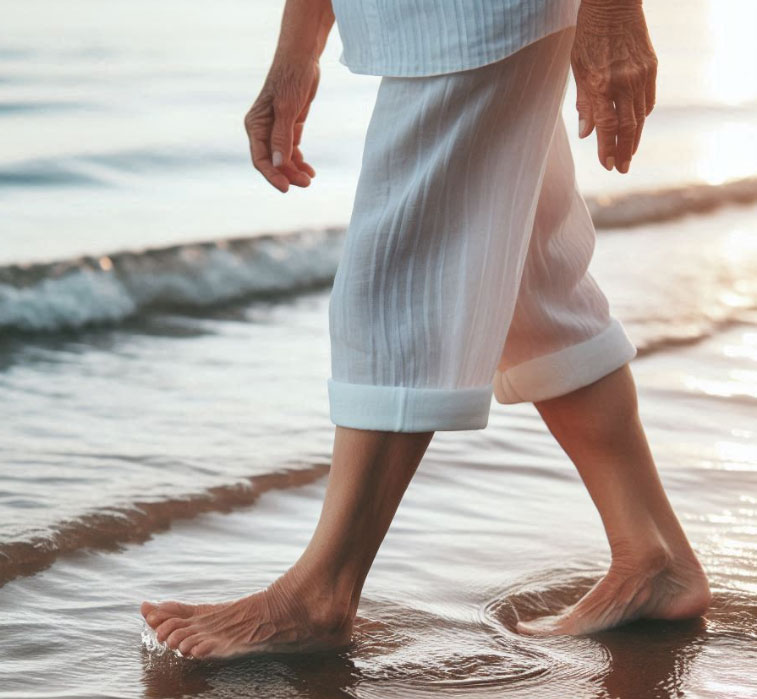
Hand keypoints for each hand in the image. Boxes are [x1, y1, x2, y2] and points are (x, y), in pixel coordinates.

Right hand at [244, 57, 319, 192]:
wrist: (302, 56)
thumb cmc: (291, 78)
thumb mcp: (287, 109)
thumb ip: (282, 137)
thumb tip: (278, 164)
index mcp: (255, 125)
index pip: (260, 159)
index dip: (272, 176)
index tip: (287, 188)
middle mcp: (263, 129)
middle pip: (273, 162)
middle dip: (288, 174)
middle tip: (306, 184)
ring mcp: (276, 128)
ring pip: (283, 158)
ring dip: (295, 170)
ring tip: (310, 179)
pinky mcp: (289, 125)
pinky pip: (292, 150)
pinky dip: (300, 161)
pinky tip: (310, 170)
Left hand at [571, 1, 657, 172]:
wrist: (614, 4)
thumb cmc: (589, 35)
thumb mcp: (578, 68)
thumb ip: (583, 102)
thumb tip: (586, 133)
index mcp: (601, 85)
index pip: (606, 128)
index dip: (607, 149)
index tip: (606, 165)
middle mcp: (623, 83)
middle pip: (627, 128)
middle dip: (623, 152)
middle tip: (620, 169)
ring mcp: (641, 75)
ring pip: (640, 117)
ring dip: (633, 139)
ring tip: (628, 155)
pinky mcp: (651, 67)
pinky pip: (648, 100)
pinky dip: (641, 117)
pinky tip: (635, 128)